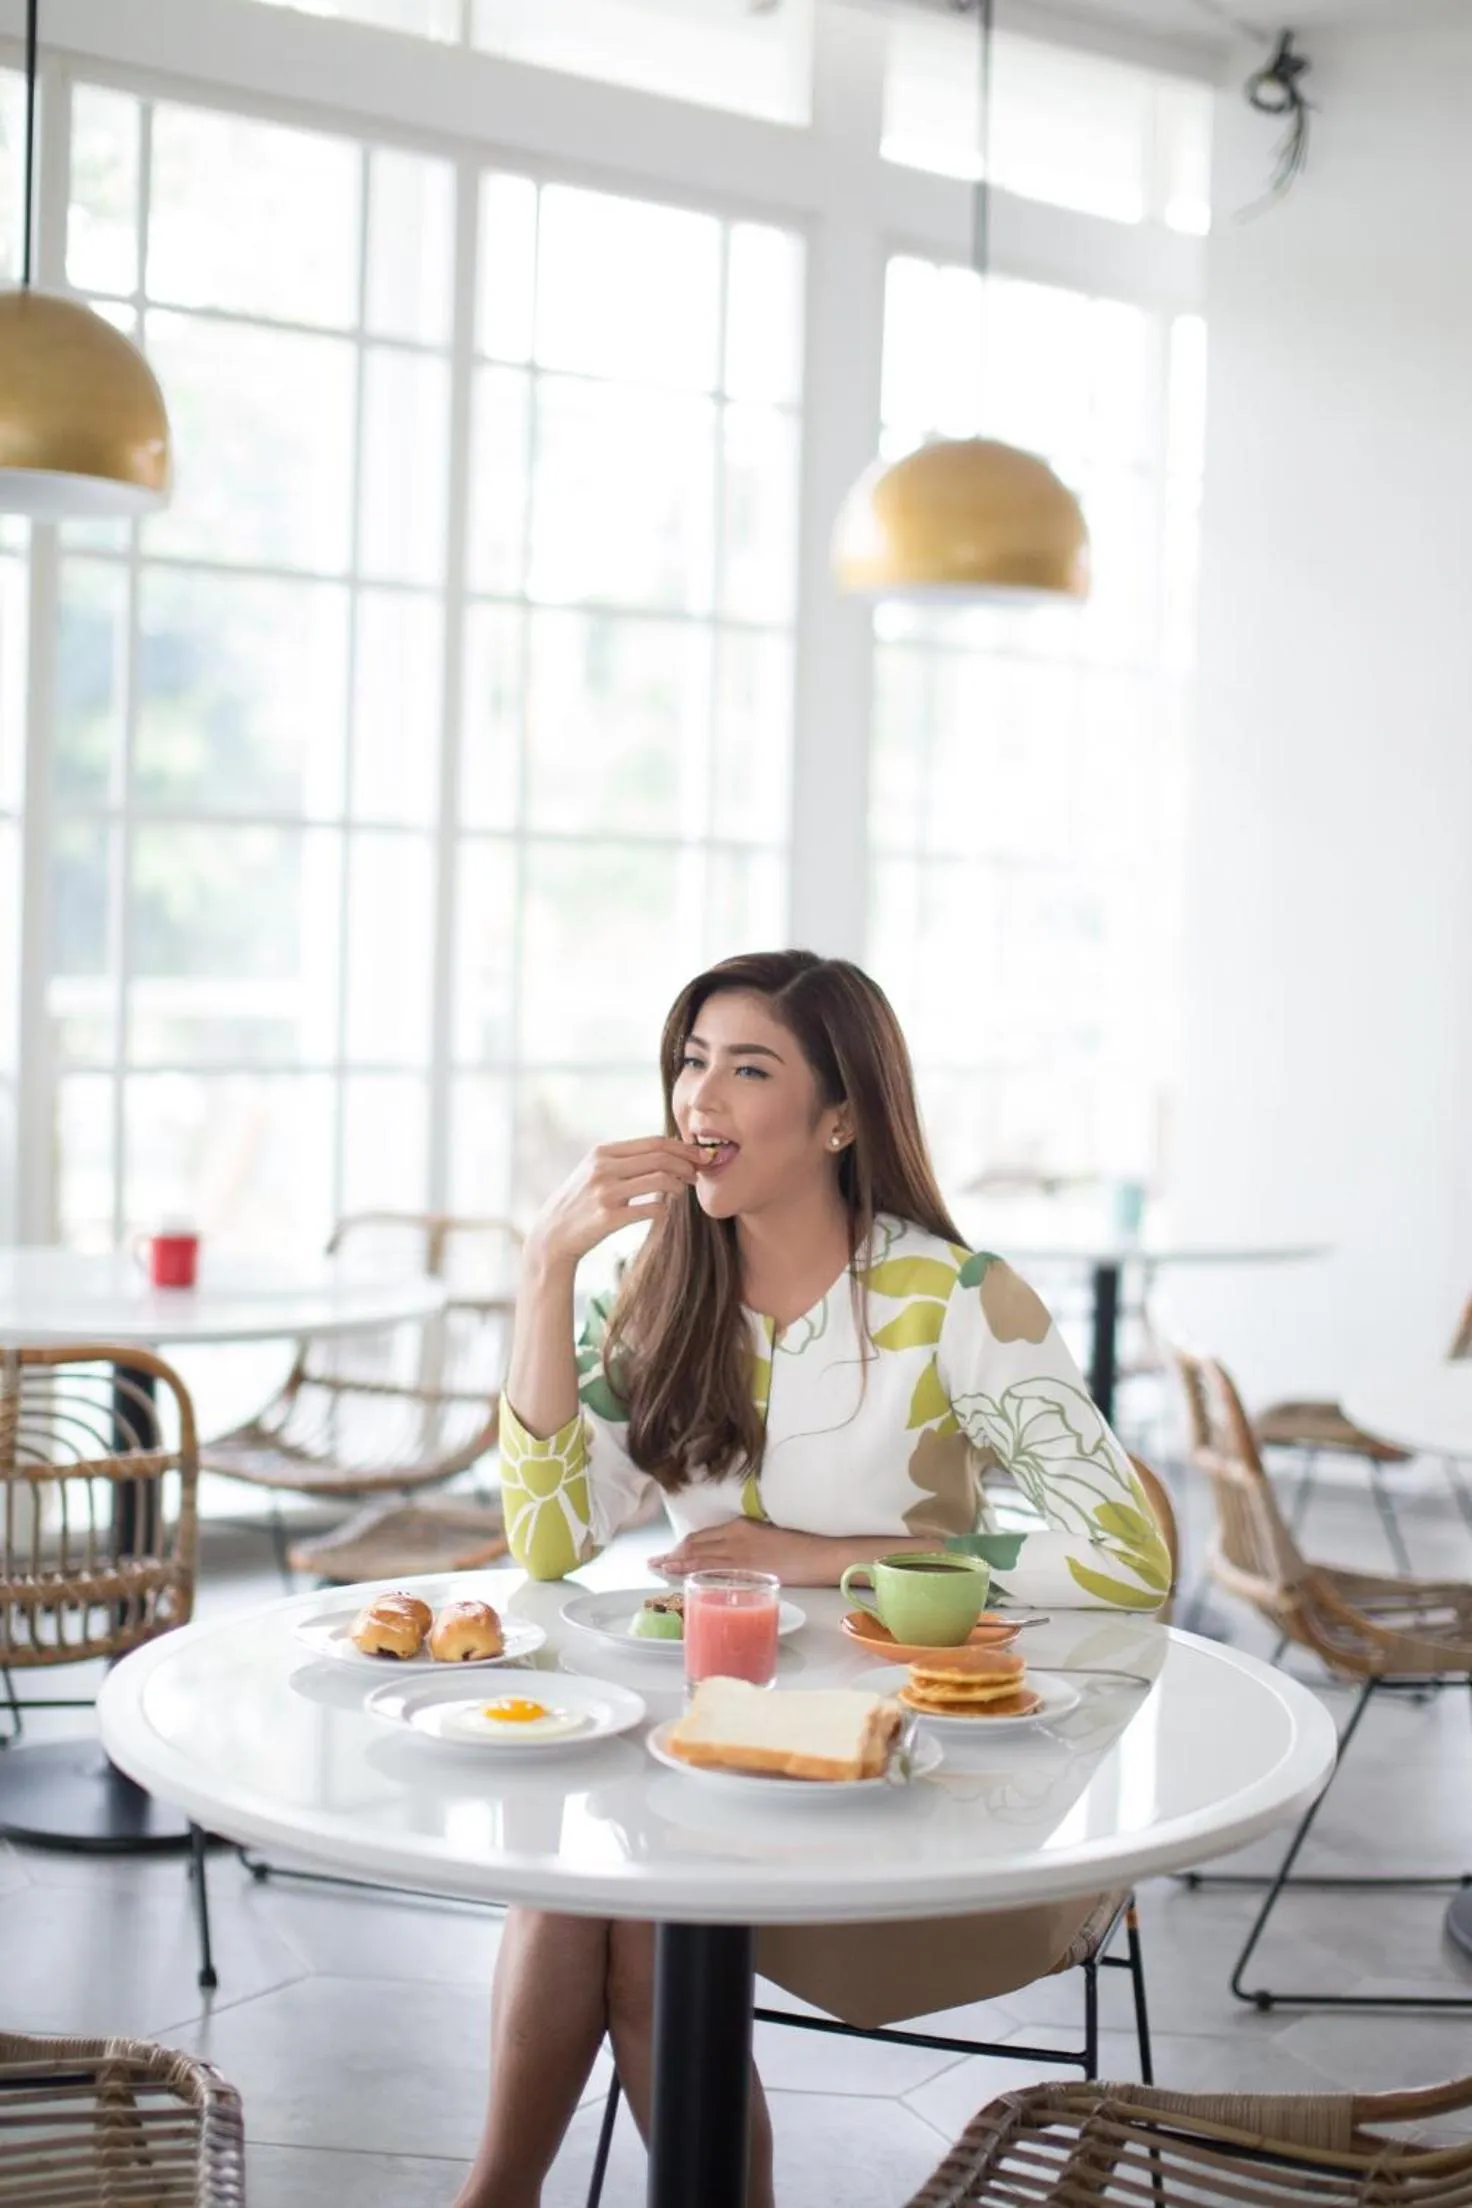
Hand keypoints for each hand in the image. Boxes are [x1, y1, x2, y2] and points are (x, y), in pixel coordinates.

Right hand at [525, 1137, 701, 1271]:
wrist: (553, 1233)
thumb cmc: (581, 1201)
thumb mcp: (595, 1170)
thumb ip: (624, 1158)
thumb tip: (667, 1149)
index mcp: (603, 1152)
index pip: (654, 1142)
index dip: (682, 1148)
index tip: (698, 1156)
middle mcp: (604, 1168)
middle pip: (660, 1158)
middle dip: (686, 1165)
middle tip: (696, 1174)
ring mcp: (606, 1193)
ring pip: (660, 1180)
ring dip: (678, 1186)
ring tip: (680, 1191)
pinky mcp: (609, 1218)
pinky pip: (652, 1209)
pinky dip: (664, 1209)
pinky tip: (664, 1211)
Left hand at [650, 1518, 837, 1585]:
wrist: (818, 1554)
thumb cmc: (797, 1544)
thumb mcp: (764, 1534)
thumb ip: (742, 1541)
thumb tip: (724, 1553)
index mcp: (739, 1526)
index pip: (701, 1537)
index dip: (681, 1545)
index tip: (667, 1552)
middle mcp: (734, 1539)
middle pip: (696, 1547)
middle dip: (673, 1556)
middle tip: (654, 1563)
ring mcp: (739, 1557)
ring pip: (700, 1561)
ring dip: (678, 1566)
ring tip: (661, 1570)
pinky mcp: (747, 1573)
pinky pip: (714, 1574)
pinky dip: (696, 1575)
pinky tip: (685, 1580)